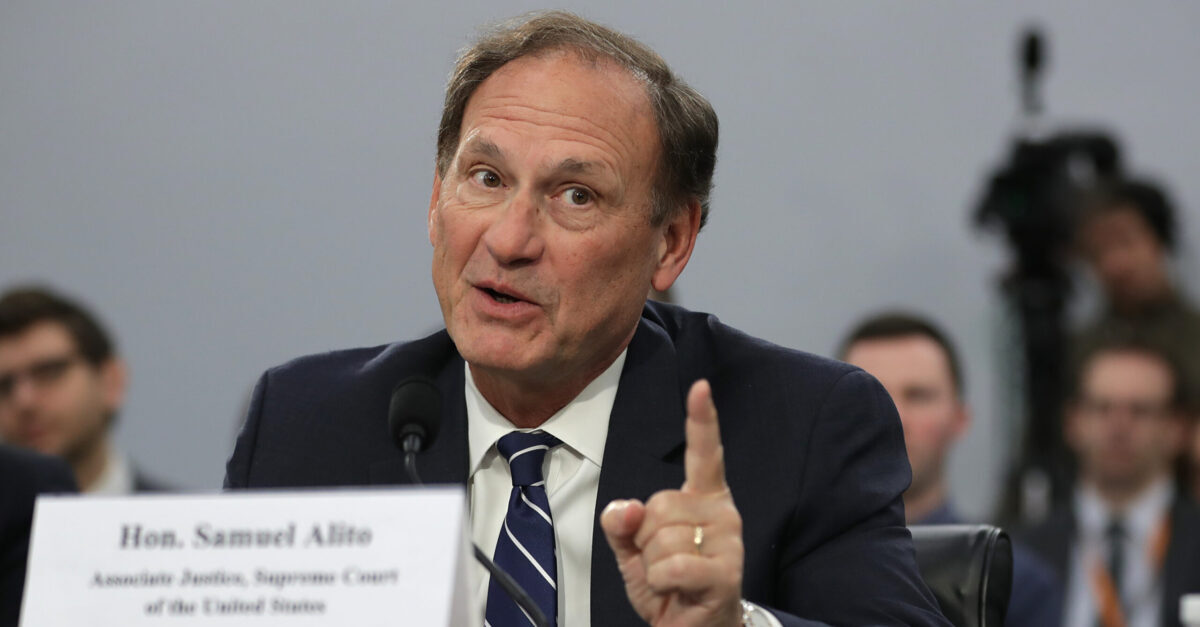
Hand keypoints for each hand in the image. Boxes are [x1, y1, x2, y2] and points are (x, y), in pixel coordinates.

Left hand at [601, 379, 743, 626]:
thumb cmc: (669, 584)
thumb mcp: (633, 550)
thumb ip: (622, 523)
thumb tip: (626, 508)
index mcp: (703, 498)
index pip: (703, 453)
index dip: (702, 420)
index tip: (701, 387)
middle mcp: (722, 512)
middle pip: (658, 504)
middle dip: (645, 538)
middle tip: (663, 561)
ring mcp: (729, 542)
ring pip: (661, 538)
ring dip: (653, 565)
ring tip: (673, 579)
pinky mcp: (727, 573)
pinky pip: (671, 566)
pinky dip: (660, 583)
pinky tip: (677, 591)